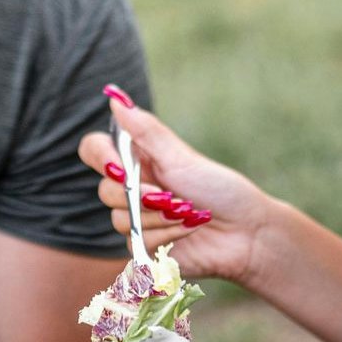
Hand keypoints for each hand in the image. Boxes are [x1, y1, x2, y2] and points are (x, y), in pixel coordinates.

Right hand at [77, 86, 280, 285]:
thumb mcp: (181, 157)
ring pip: (119, 219)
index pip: (95, 150)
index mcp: (139, 159)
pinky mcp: (144, 246)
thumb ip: (145, 130)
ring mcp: (137, 218)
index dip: (100, 156)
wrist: (246, 233)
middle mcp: (133, 188)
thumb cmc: (220, 189)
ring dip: (157, 217)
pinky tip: (187, 231)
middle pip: (105, 190)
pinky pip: (136, 242)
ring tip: (187, 213)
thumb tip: (114, 96)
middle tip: (168, 195)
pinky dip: (164, 236)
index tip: (121, 168)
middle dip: (138, 195)